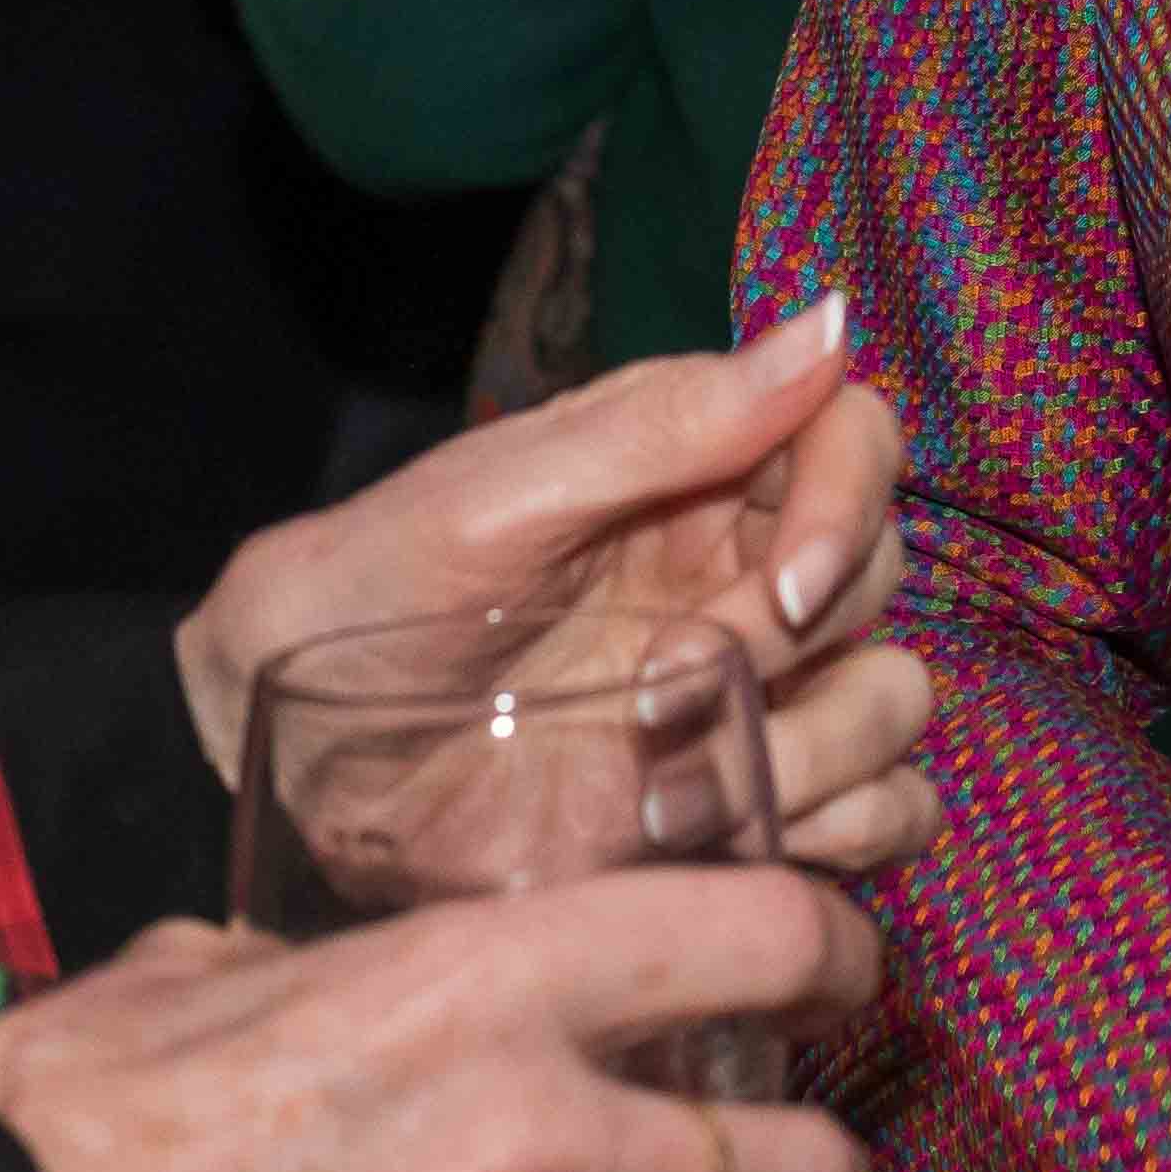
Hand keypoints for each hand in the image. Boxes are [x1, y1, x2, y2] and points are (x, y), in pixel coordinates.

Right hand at [0, 877, 881, 1171]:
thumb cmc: (57, 1133)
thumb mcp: (183, 980)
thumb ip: (285, 969)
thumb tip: (288, 972)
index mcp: (473, 983)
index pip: (752, 936)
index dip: (826, 946)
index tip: (831, 960)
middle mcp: (534, 1136)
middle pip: (793, 1160)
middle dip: (809, 1162)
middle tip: (788, 1149)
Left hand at [180, 295, 931, 874]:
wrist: (276, 762)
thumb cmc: (355, 598)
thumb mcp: (495, 501)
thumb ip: (667, 425)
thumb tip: (831, 323)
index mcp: (691, 469)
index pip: (854, 442)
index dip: (847, 508)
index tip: (778, 595)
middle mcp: (737, 572)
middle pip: (882, 576)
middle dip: (800, 650)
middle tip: (656, 694)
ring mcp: (746, 694)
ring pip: (894, 702)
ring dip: (820, 758)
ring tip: (666, 803)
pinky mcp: (738, 804)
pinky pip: (882, 813)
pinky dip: (845, 834)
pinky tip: (730, 848)